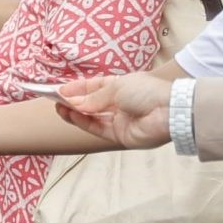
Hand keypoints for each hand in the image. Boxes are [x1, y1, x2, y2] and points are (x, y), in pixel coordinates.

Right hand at [54, 73, 172, 148]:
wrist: (168, 111)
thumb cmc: (146, 91)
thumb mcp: (116, 88)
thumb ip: (93, 97)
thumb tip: (75, 103)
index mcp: (121, 87)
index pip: (95, 87)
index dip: (78, 88)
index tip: (60, 89)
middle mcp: (119, 104)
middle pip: (91, 103)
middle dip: (73, 101)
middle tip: (54, 98)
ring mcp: (118, 120)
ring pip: (91, 117)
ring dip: (74, 112)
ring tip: (58, 106)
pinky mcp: (119, 135)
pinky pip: (96, 128)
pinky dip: (82, 122)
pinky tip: (69, 114)